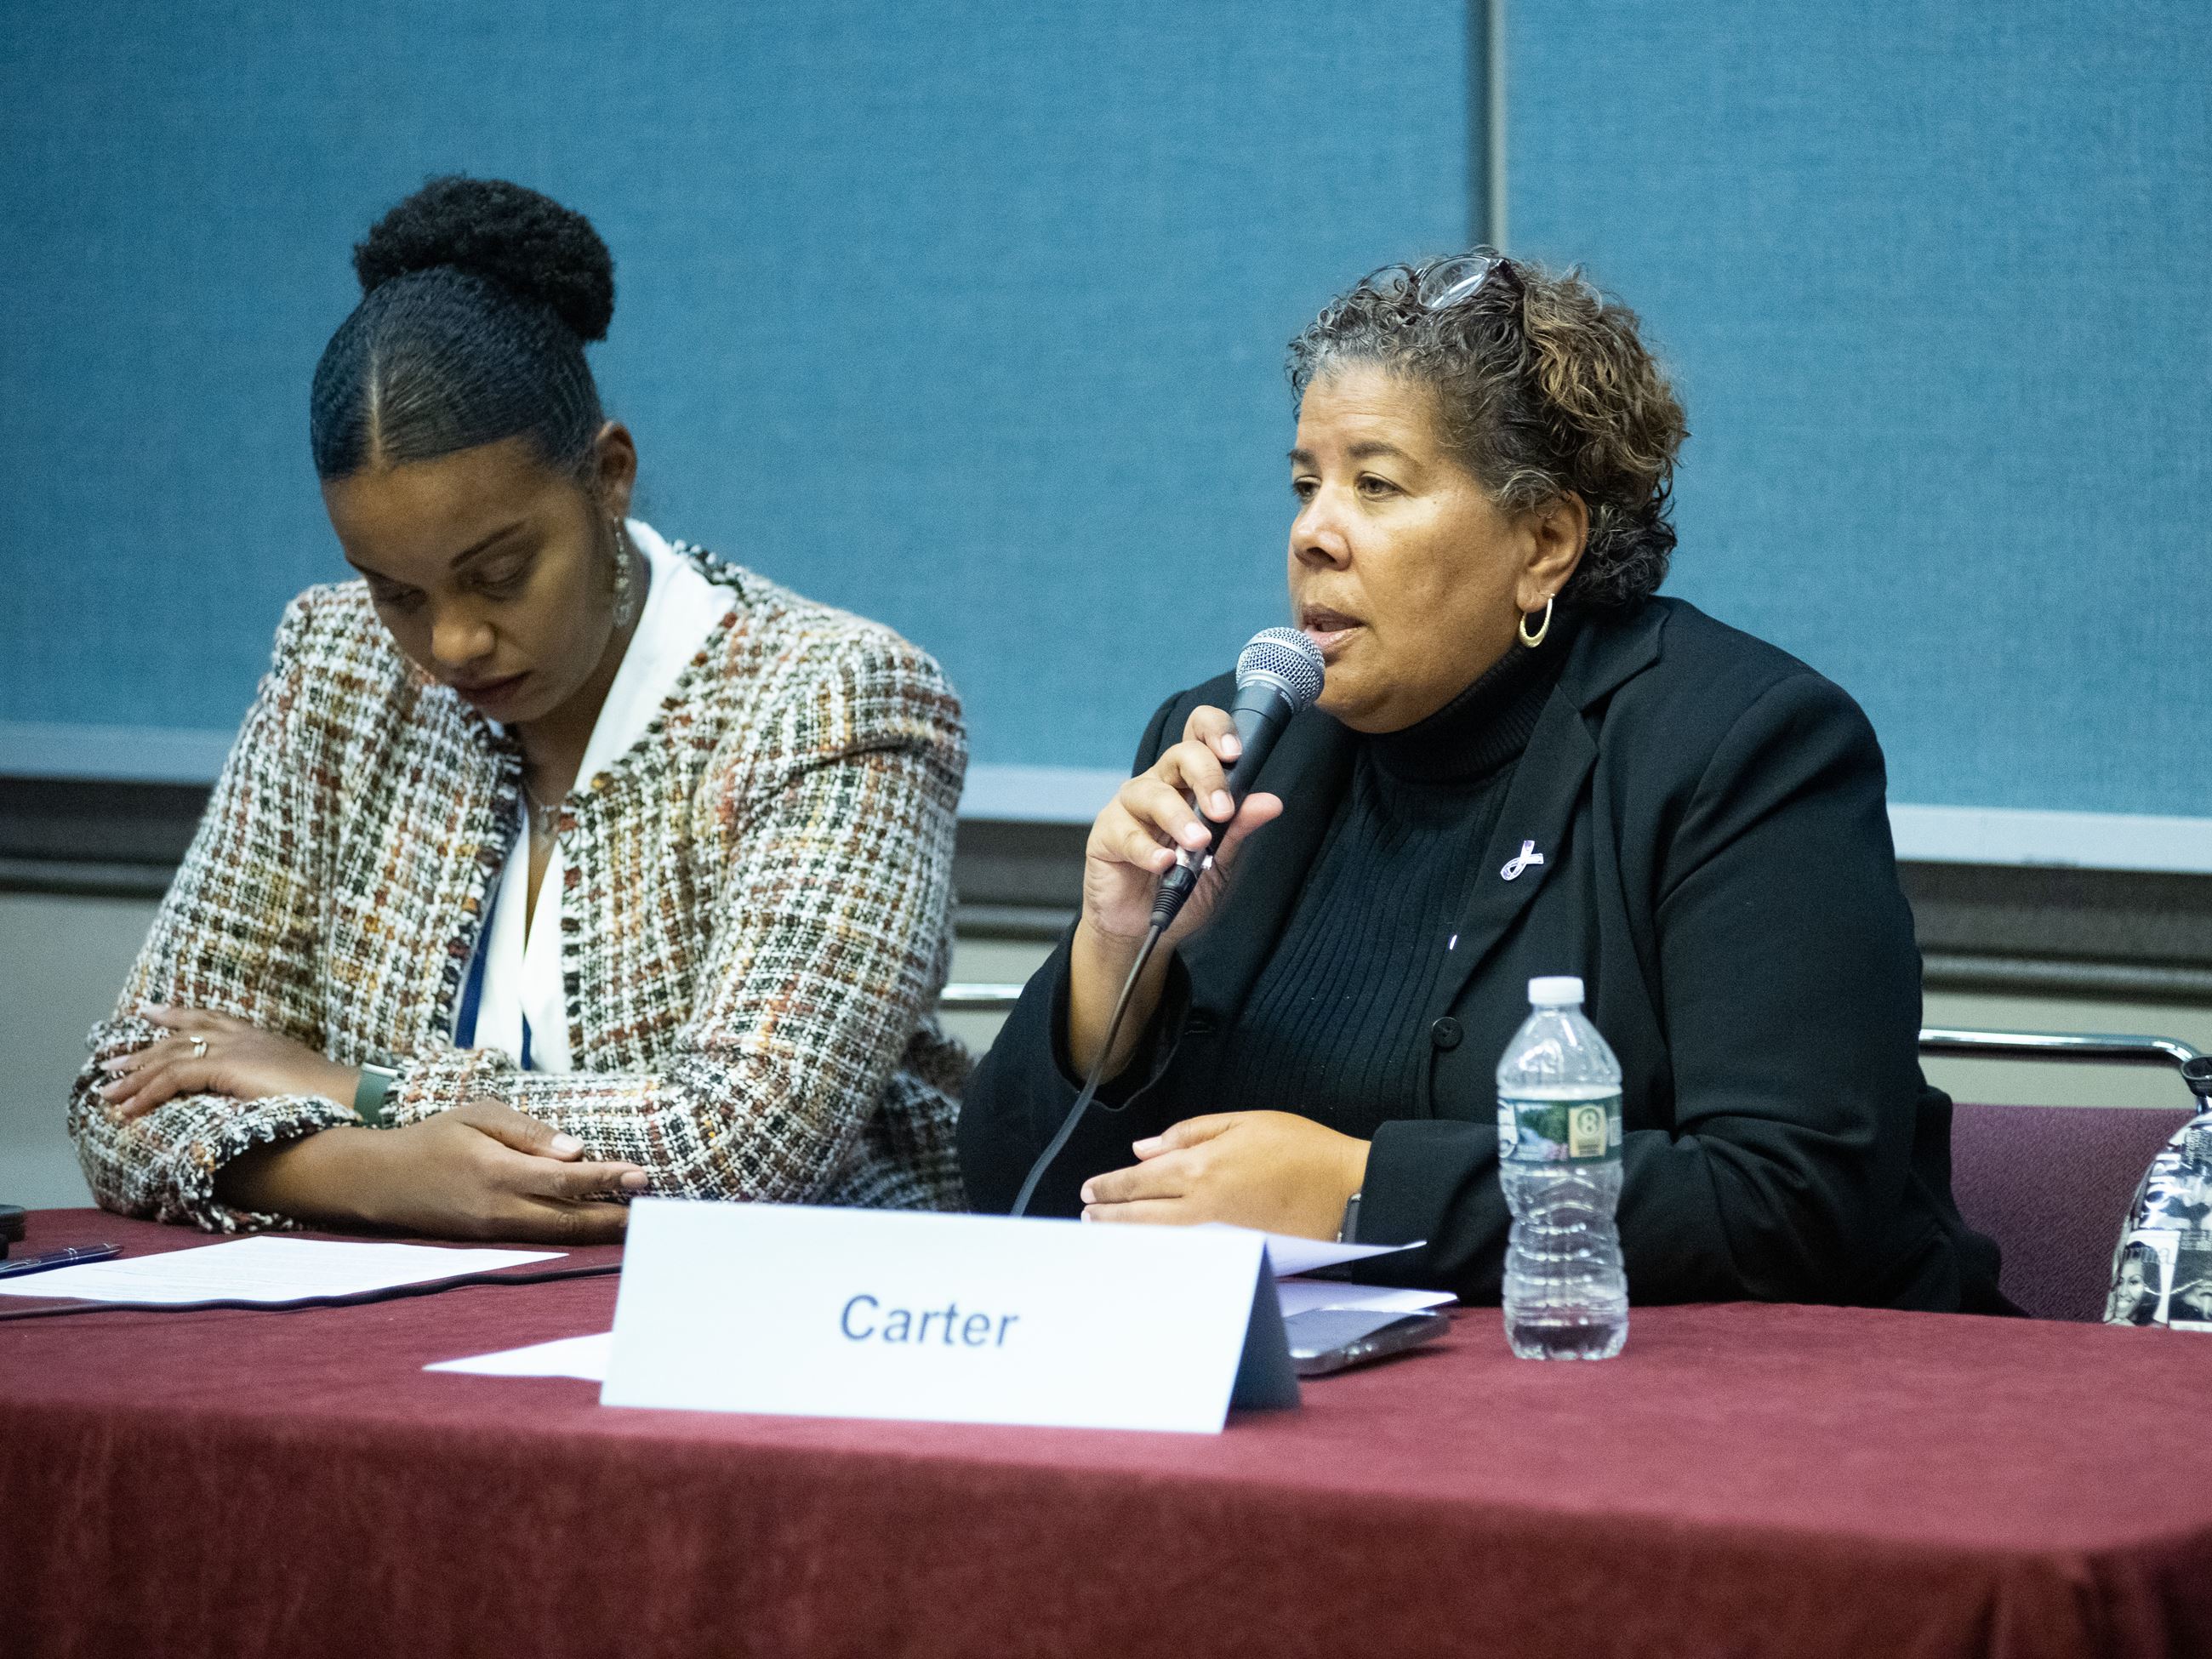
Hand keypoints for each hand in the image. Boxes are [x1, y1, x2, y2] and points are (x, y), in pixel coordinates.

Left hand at [100, 1004, 358, 1119]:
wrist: (349, 1095)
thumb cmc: (330, 1096)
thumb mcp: (292, 1081)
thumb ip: (269, 1080)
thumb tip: (256, 1094)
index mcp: (259, 1036)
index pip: (209, 1019)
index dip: (177, 1016)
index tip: (150, 1012)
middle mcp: (243, 1036)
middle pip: (180, 1037)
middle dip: (142, 1051)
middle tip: (110, 1063)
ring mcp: (235, 1048)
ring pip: (170, 1057)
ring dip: (135, 1076)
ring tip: (107, 1091)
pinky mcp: (227, 1066)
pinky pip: (174, 1077)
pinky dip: (148, 1093)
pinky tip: (130, 1109)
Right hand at [216, 1098, 646, 1244]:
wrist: (378, 1182)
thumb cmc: (434, 1138)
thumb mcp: (479, 1117)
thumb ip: (530, 1133)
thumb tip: (577, 1150)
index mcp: (497, 1172)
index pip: (564, 1180)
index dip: (606, 1179)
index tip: (642, 1176)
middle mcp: (499, 1209)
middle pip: (571, 1220)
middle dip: (617, 1217)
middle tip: (657, 1210)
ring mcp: (494, 1232)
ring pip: (559, 1236)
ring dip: (601, 1231)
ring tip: (639, 1221)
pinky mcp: (489, 1243)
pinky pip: (541, 1240)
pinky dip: (573, 1235)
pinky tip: (598, 1226)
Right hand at [1069, 707, 1283, 1074]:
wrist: (1144, 929)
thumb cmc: (1183, 887)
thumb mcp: (1221, 862)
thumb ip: (1238, 830)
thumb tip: (1271, 803)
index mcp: (1190, 781)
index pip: (1199, 734)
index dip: (1216, 731)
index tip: (1235, 754)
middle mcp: (1159, 784)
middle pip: (1180, 754)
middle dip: (1206, 778)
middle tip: (1222, 811)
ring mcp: (1129, 808)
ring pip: (1153, 793)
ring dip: (1179, 817)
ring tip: (1197, 844)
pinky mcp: (1106, 835)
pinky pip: (1127, 834)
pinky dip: (1148, 850)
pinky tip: (1164, 864)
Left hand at [1078, 1111, 1369, 1239]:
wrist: (1346, 1189)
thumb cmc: (1302, 1149)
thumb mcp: (1243, 1122)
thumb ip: (1190, 1133)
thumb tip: (1146, 1148)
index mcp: (1202, 1166)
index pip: (1141, 1179)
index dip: (1112, 1186)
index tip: (1090, 1191)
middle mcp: (1203, 1203)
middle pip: (1143, 1212)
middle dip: (1110, 1215)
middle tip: (1086, 1217)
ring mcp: (1218, 1230)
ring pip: (1160, 1234)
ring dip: (1129, 1232)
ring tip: (1104, 1232)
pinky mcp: (1234, 1248)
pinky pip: (1186, 1246)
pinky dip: (1162, 1244)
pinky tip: (1151, 1244)